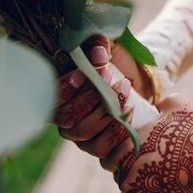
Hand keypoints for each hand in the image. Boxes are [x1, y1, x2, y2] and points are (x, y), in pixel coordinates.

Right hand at [54, 35, 154, 156]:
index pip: (52, 97)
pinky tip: (130, 112)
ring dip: (106, 110)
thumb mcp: (107, 48)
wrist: (140, 86)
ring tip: (125, 91)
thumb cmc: (115, 65)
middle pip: (68, 116)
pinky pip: (102, 147)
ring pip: (84, 131)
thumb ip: (97, 44)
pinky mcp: (99, 147)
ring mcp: (81, 137)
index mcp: (59, 95)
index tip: (84, 73)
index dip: (65, 88)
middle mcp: (65, 119)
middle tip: (110, 76)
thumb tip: (98, 52)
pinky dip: (117, 129)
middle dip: (90, 96)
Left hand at [102, 94, 192, 192]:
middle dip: (130, 172)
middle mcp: (130, 178)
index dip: (119, 154)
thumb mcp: (177, 105)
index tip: (131, 152)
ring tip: (160, 180)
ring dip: (141, 189)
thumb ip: (158, 106)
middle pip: (120, 177)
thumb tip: (155, 107)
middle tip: (148, 164)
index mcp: (127, 152)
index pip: (108, 158)